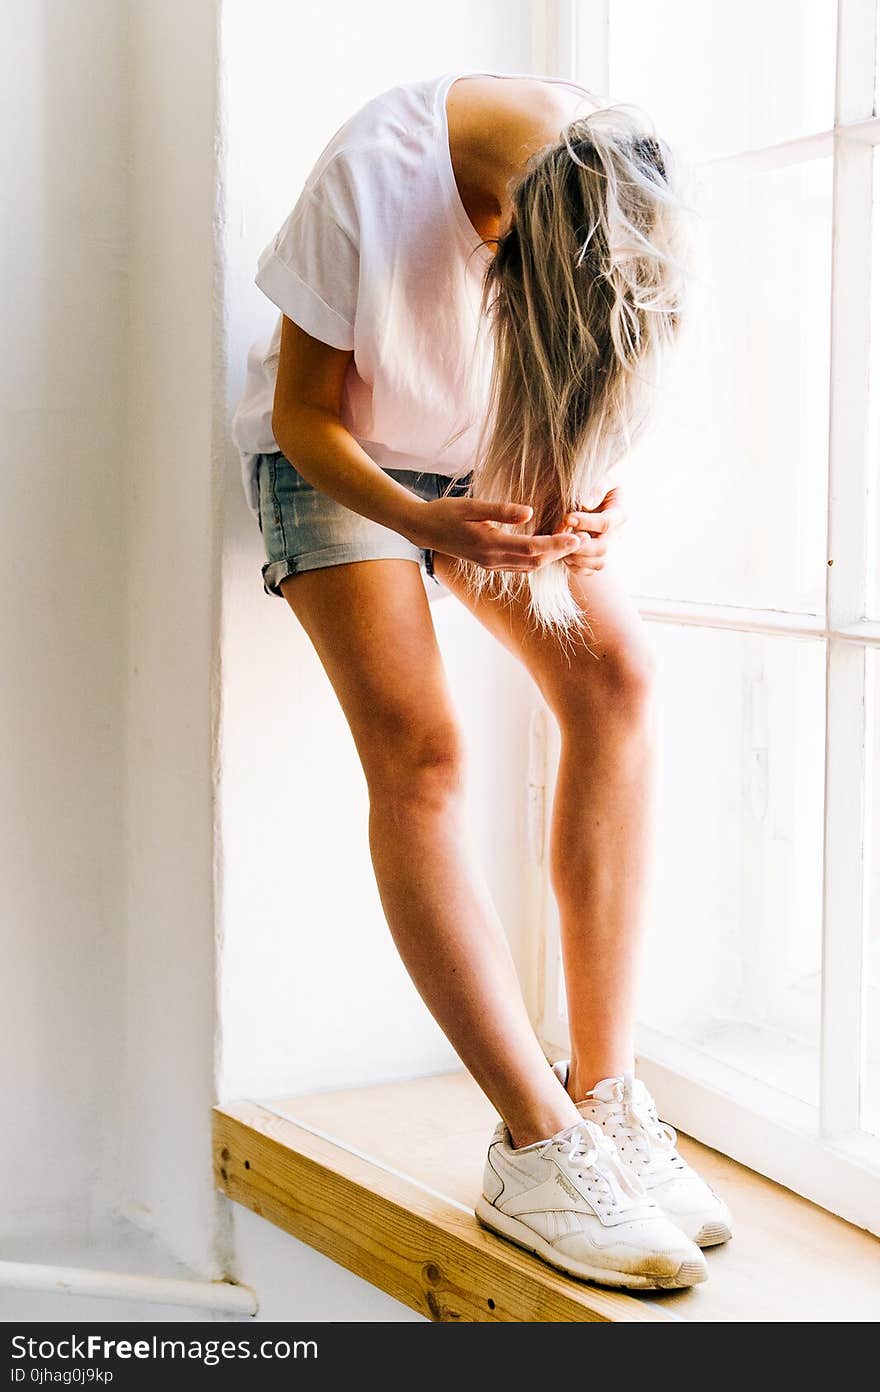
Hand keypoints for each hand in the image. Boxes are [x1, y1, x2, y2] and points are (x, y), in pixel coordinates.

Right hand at [406, 497, 581, 572]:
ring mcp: (491, 565)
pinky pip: (520, 566)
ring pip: (529, 567)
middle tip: (584, 539)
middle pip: (535, 562)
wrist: (424, 529)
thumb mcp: (472, 505)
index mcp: (490, 544)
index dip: (557, 544)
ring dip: (551, 557)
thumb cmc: (446, 512)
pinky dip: (537, 559)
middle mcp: (493, 560)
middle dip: (561, 553)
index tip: (577, 537)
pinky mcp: (490, 564)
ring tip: (571, 543)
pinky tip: (548, 549)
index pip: (532, 548)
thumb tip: (530, 512)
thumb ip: (502, 510)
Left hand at [553, 486, 627, 572]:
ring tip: (560, 545)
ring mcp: (609, 547)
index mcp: (620, 513)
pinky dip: (576, 567)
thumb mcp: (604, 476)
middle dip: (580, 544)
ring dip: (576, 558)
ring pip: (598, 563)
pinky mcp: (598, 556)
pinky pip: (590, 571)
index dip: (586, 523)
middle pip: (603, 548)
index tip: (568, 518)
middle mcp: (617, 534)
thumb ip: (598, 486)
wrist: (596, 495)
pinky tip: (563, 554)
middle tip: (560, 537)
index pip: (606, 523)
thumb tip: (587, 502)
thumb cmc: (599, 481)